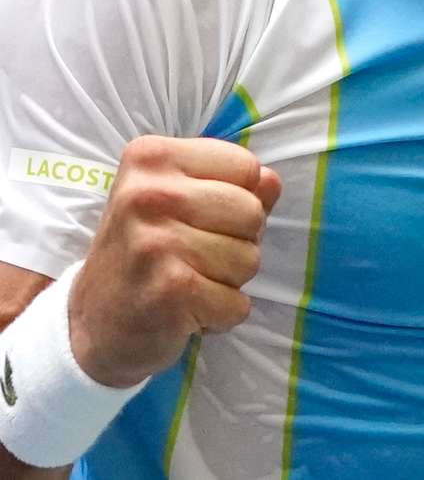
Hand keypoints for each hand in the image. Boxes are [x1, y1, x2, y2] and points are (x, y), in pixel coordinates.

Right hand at [68, 136, 281, 387]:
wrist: (92, 324)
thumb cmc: (145, 251)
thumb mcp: (177, 200)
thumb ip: (231, 184)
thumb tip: (272, 181)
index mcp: (151, 157)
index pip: (247, 166)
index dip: (241, 198)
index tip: (203, 219)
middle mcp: (148, 193)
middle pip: (253, 213)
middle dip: (240, 243)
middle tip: (197, 257)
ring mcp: (157, 242)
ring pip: (250, 259)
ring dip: (229, 281)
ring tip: (189, 282)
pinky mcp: (169, 291)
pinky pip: (238, 303)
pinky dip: (221, 315)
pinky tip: (186, 310)